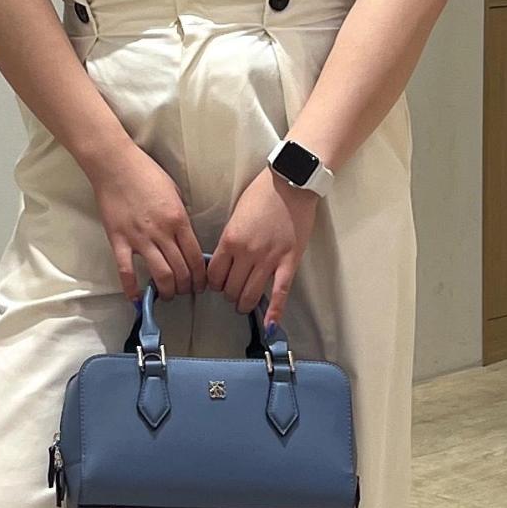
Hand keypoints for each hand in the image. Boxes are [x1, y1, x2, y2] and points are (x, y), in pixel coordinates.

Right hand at [88, 141, 207, 301]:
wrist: (115, 165)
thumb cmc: (145, 173)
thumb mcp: (175, 192)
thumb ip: (181, 217)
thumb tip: (184, 236)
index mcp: (178, 220)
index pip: (196, 257)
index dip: (201, 276)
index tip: (202, 284)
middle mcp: (162, 233)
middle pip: (181, 270)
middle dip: (187, 286)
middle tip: (187, 292)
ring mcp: (139, 239)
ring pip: (160, 274)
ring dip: (168, 290)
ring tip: (168, 295)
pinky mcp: (119, 241)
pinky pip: (126, 271)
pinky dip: (131, 288)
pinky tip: (136, 298)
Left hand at [205, 165, 318, 326]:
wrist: (292, 182)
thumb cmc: (263, 193)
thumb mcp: (236, 214)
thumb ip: (230, 239)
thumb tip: (226, 258)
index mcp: (230, 239)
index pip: (214, 275)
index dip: (214, 283)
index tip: (218, 284)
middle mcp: (246, 253)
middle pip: (230, 288)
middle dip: (229, 294)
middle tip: (232, 293)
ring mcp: (268, 259)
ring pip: (250, 294)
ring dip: (244, 303)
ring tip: (244, 304)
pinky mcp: (289, 261)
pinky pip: (279, 292)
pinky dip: (274, 311)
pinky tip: (270, 325)